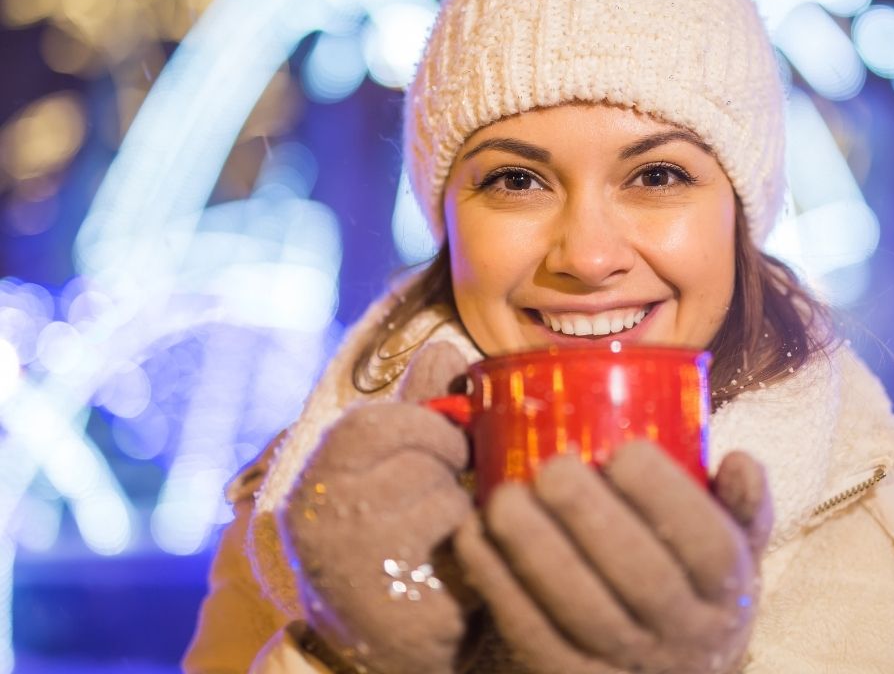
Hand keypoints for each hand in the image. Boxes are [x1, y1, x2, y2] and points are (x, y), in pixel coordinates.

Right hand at [279, 342, 480, 673]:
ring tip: (440, 540)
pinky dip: (476, 559)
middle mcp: (325, 521)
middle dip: (447, 477)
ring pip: (449, 507)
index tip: (443, 449)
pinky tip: (454, 572)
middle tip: (436, 503)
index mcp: (318, 477)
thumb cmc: (385, 539)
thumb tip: (445, 348)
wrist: (371, 646)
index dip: (426, 429)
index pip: (378, 421)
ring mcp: (359, 571)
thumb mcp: (387, 466)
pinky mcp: (404, 612)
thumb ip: (417, 407)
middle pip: (422, 462)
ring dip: (464, 519)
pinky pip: (470, 556)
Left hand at [455, 441, 772, 673]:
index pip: (710, 547)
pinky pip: (531, 635)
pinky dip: (498, 583)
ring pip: (582, 611)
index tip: (624, 450)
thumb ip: (742, 503)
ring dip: (536, 549)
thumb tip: (739, 458)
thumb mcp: (738, 549)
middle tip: (553, 468)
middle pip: (643, 578)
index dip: (668, 498)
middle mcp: (687, 636)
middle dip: (593, 517)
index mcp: (731, 592)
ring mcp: (629, 666)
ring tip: (504, 497)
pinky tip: (475, 535)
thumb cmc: (697, 586)